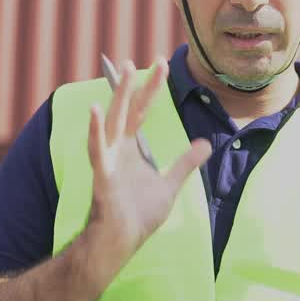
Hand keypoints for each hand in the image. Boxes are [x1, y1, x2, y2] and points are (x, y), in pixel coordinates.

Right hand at [85, 58, 210, 261]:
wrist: (121, 241)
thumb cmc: (139, 215)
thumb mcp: (170, 185)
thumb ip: (185, 163)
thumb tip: (204, 144)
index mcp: (130, 148)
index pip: (142, 111)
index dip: (152, 88)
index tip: (162, 65)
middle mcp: (117, 148)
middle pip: (128, 109)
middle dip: (135, 85)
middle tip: (143, 59)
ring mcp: (107, 159)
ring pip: (112, 121)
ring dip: (118, 97)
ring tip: (123, 73)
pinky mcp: (101, 175)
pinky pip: (96, 148)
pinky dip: (95, 130)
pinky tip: (95, 110)